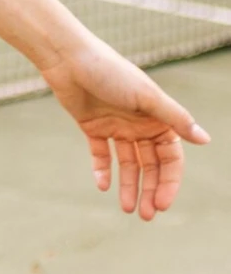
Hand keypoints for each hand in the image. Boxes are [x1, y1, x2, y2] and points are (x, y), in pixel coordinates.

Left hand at [38, 38, 210, 220]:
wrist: (68, 58)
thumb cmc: (110, 72)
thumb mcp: (146, 97)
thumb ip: (174, 118)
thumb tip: (204, 140)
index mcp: (157, 117)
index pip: (170, 158)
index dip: (168, 181)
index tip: (162, 203)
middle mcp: (140, 124)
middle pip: (150, 165)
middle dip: (150, 189)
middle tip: (145, 215)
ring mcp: (117, 126)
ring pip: (128, 163)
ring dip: (129, 185)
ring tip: (127, 208)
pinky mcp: (93, 126)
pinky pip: (101, 154)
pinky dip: (103, 170)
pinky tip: (103, 185)